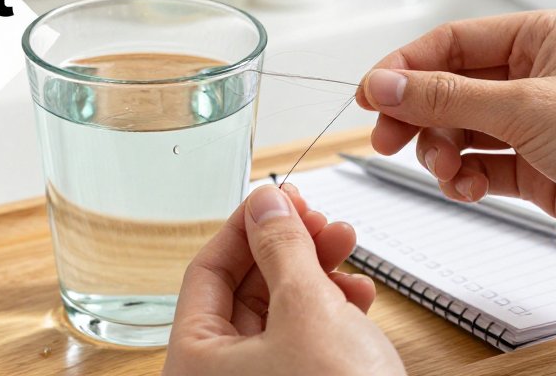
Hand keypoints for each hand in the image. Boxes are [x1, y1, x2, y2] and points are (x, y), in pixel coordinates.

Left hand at [164, 184, 404, 375]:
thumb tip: (266, 204)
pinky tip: (358, 294)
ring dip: (316, 272)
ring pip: (280, 309)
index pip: (207, 271)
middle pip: (246, 288)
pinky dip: (331, 309)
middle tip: (318, 218)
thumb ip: (283, 248)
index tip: (275, 197)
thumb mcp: (308, 310)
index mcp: (196, 360)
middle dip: (288, 247)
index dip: (244, 227)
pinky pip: (304, 337)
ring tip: (346, 246)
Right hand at [357, 10, 555, 272]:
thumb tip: (385, 84)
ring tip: (449, 171)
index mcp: (538, 37)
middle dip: (416, 116)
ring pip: (458, 130)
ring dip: (442, 153)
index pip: (449, 43)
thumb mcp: (524, 108)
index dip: (404, 69)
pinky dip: (466, 178)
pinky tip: (472, 188)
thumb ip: (445, 98)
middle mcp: (533, 76)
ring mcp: (533, 122)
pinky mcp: (535, 166)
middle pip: (447, 89)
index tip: (369, 95)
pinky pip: (479, 165)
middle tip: (387, 139)